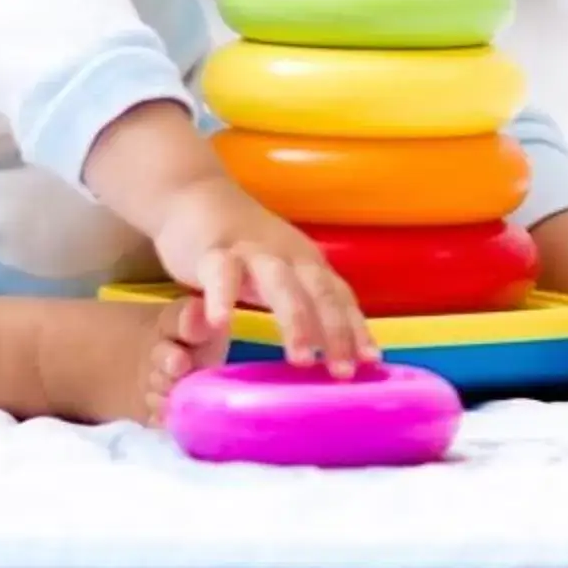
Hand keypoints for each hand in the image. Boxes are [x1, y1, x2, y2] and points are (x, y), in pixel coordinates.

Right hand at [148, 175, 377, 375]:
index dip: (357, 329)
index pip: (340, 297)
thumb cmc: (243, 245)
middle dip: (336, 332)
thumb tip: (328, 351)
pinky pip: (221, 273)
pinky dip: (223, 297)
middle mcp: (289, 255)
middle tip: (343, 373)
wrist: (196, 194)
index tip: (372, 363)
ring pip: (281, 283)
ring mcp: (253, 251)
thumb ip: (302, 302)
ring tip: (300, 359)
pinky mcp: (213, 249)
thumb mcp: (280, 272)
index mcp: (307, 263)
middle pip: (320, 292)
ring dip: (295, 320)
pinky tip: (221, 324)